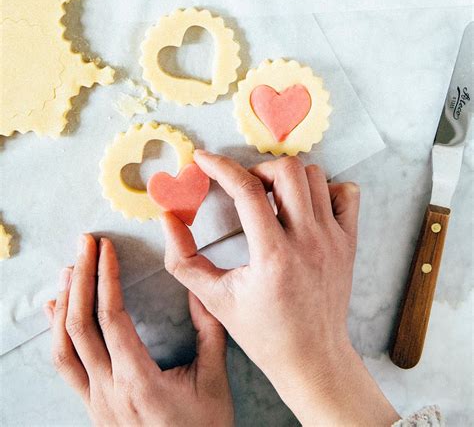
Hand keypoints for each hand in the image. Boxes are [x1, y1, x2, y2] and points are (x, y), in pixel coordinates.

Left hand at [44, 235, 233, 426]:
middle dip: (81, 277)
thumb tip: (198, 286)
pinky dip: (56, 334)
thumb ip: (209, 331)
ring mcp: (95, 402)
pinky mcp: (92, 407)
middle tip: (85, 243)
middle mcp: (109, 392)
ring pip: (63, 348)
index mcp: (139, 381)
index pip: (111, 318)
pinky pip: (65, 367)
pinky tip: (55, 309)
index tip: (106, 248)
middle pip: (80, 326)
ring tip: (69, 269)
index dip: (106, 278)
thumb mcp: (215, 380)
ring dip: (64, 303)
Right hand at [163, 151, 399, 426]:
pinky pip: (346, 193)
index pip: (246, 191)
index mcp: (272, 256)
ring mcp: (333, 239)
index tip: (203, 159)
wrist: (312, 359)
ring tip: (272, 196)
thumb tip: (167, 217)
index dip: (220, 167)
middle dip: (258, 169)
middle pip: (287, 171)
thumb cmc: (261, 332)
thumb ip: (183, 258)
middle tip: (244, 187)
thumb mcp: (214, 298)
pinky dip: (325, 189)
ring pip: (315, 176)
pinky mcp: (349, 242)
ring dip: (288, 177)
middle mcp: (308, 241)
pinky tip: (305, 205)